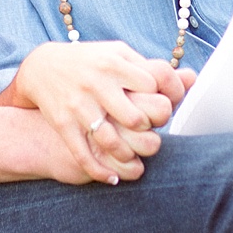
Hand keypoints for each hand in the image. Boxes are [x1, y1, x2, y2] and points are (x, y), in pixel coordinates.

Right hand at [8, 41, 180, 183]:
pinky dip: (99, 171)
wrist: (42, 67)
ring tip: (133, 158)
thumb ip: (152, 67)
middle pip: (137, 118)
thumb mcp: (119, 54)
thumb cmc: (91, 61)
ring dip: (127, 156)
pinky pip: (83, 154)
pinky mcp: (63, 123)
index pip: (154, 85)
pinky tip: (112, 179)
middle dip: (148, 130)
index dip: (165, 98)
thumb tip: (191, 79)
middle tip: (148, 133)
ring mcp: (79, 105)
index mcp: (114, 64)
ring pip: (111, 141)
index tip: (163, 107)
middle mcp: (97, 83)